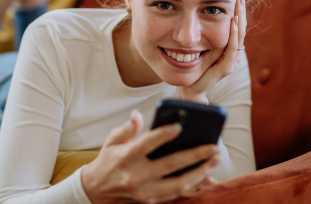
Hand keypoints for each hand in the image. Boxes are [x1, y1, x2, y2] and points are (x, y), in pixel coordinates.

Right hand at [81, 110, 220, 203]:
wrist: (96, 192)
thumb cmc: (107, 162)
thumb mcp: (112, 141)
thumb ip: (128, 128)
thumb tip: (138, 115)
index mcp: (125, 157)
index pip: (147, 144)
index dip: (163, 135)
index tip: (180, 126)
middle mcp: (136, 175)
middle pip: (170, 165)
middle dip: (194, 155)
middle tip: (213, 147)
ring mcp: (145, 192)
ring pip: (178, 184)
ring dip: (199, 173)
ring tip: (214, 161)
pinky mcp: (152, 201)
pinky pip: (177, 195)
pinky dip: (194, 187)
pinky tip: (208, 179)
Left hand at [175, 0, 246, 103]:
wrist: (187, 87)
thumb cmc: (190, 65)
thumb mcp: (193, 41)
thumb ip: (198, 26)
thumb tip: (191, 3)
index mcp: (225, 43)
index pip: (236, 21)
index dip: (237, 5)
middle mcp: (230, 50)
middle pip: (240, 25)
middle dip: (241, 7)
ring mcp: (229, 59)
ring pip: (240, 35)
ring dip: (240, 18)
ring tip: (239, 2)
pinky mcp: (224, 69)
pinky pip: (232, 50)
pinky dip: (234, 35)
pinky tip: (233, 22)